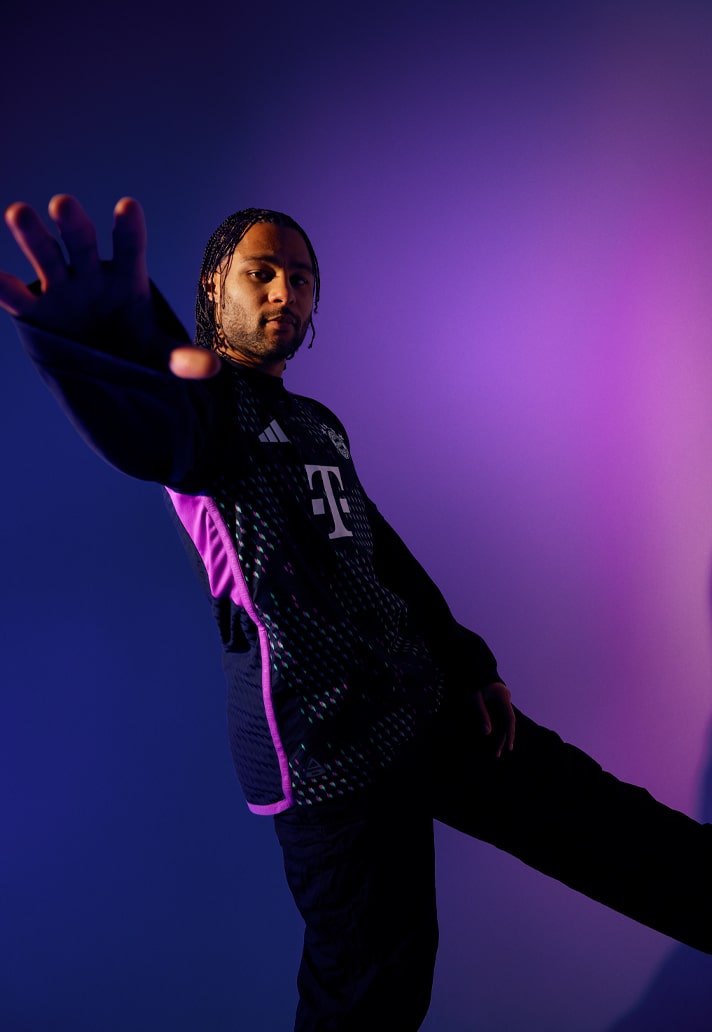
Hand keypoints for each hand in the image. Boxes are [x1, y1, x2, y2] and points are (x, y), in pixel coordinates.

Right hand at [0, 195, 219, 378]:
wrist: (105, 365)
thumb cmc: (135, 348)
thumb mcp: (160, 356)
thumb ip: (181, 358)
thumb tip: (212, 367)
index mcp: (127, 278)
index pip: (130, 249)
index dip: (128, 230)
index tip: (127, 207)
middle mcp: (92, 274)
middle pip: (82, 244)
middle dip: (73, 225)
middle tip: (63, 205)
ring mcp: (61, 288)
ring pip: (46, 257)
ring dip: (32, 235)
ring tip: (18, 212)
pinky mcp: (36, 311)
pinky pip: (17, 297)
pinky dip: (3, 286)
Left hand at [472, 681, 514, 756]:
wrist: (477, 671)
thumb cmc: (475, 684)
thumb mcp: (475, 698)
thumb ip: (482, 714)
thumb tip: (487, 733)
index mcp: (503, 697)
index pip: (509, 718)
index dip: (510, 734)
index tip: (509, 747)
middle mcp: (506, 701)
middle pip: (508, 723)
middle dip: (504, 740)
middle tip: (497, 755)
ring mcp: (504, 703)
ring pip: (505, 723)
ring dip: (501, 737)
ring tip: (496, 753)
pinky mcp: (500, 705)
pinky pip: (501, 720)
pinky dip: (498, 730)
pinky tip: (495, 741)